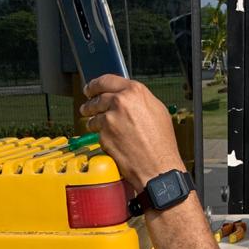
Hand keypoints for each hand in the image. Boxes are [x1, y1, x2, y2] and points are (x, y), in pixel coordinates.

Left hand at [79, 76, 185, 191]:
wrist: (158, 168)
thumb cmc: (162, 144)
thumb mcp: (157, 111)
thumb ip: (139, 100)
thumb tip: (128, 96)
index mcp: (134, 91)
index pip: (107, 80)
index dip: (95, 84)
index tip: (91, 88)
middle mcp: (120, 102)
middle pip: (97, 98)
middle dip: (90, 103)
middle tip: (87, 106)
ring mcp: (110, 119)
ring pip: (93, 116)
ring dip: (92, 120)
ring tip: (94, 124)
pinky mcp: (104, 136)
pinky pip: (97, 133)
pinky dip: (101, 136)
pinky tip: (108, 140)